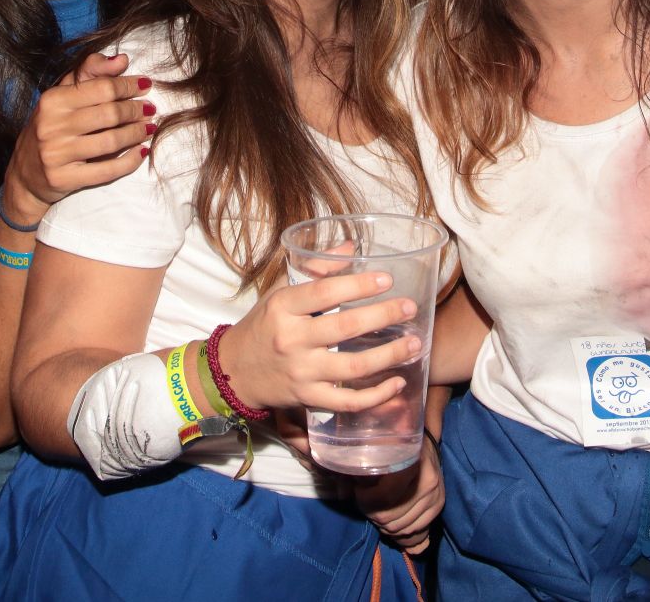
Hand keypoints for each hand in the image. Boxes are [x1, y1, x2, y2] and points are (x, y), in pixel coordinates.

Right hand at [4, 53, 153, 215]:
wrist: (25, 174)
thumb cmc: (50, 128)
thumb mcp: (63, 96)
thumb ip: (91, 72)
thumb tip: (122, 59)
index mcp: (52, 100)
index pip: (102, 88)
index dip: (129, 86)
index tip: (145, 85)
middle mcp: (51, 126)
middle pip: (110, 114)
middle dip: (136, 111)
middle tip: (150, 110)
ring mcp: (56, 154)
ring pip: (111, 141)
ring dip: (137, 134)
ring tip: (148, 128)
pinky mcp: (63, 179)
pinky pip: (106, 171)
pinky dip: (129, 161)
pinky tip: (141, 152)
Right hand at [219, 272, 421, 415]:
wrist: (234, 372)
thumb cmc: (263, 325)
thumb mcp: (280, 291)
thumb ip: (315, 268)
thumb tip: (351, 248)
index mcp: (283, 308)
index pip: (323, 292)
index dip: (358, 285)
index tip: (387, 280)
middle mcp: (291, 340)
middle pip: (344, 328)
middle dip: (382, 316)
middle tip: (409, 308)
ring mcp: (301, 373)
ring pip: (352, 367)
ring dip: (389, 355)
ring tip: (415, 343)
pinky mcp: (308, 399)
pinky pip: (347, 401)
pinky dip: (376, 396)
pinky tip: (398, 382)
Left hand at [353, 435, 443, 553]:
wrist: (425, 443)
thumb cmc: (397, 443)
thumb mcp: (379, 444)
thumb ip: (363, 460)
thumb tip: (343, 481)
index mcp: (413, 464)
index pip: (384, 498)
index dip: (365, 499)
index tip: (358, 489)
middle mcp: (428, 483)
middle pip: (389, 517)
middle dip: (371, 514)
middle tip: (364, 501)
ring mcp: (435, 497)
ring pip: (400, 527)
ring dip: (383, 523)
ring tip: (376, 508)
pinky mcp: (438, 506)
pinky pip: (413, 530)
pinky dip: (398, 530)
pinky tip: (390, 516)